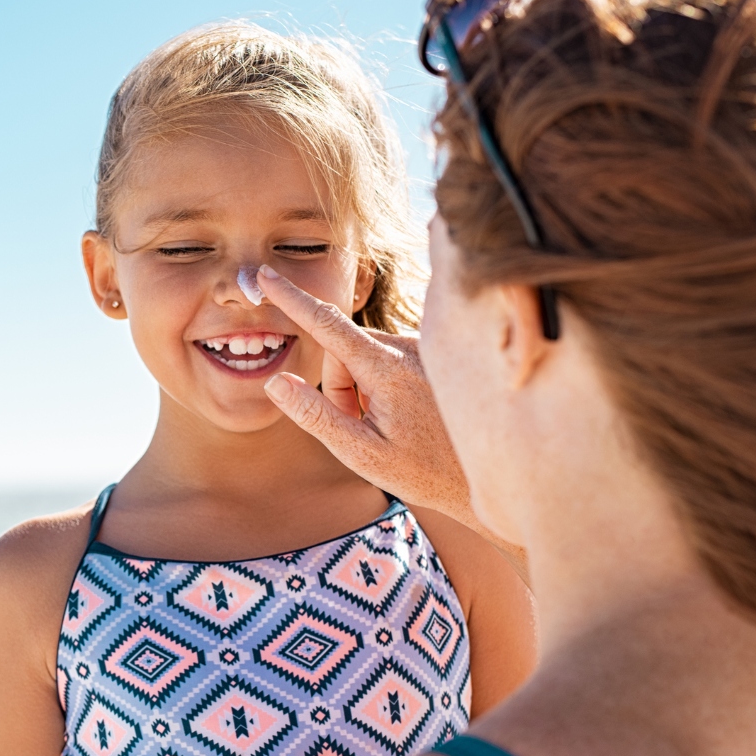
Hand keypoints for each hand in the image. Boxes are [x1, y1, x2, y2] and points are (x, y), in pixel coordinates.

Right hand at [256, 266, 522, 569]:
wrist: (490, 479)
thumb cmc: (424, 473)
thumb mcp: (360, 453)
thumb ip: (315, 415)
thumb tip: (277, 382)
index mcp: (388, 369)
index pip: (327, 326)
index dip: (291, 299)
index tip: (265, 276)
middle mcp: (411, 348)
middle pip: (344, 352)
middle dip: (341, 387)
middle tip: (364, 429)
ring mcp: (427, 349)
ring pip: (367, 357)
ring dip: (365, 388)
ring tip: (394, 427)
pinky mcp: (436, 355)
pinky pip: (391, 359)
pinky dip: (387, 385)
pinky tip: (412, 416)